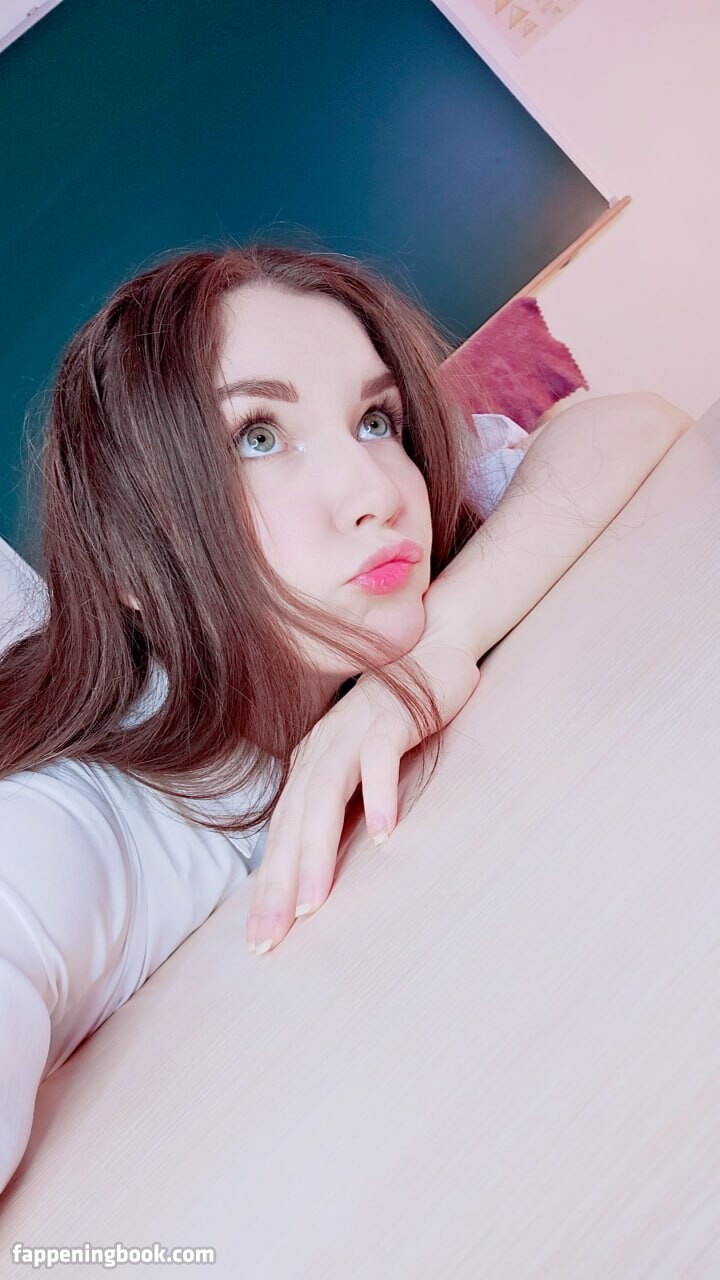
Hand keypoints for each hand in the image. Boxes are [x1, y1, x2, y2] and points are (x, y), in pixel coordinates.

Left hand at [244, 618, 480, 955]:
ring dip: (317, 851)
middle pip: (292, 825)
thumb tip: (325, 868)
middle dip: (278, 886)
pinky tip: (384, 832)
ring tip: (314, 904)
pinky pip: (382, 756)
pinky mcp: (393, 714)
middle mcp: (322, 752)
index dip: (269, 891)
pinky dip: (380, 792)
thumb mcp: (361, 768)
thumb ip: (342, 807)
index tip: (260, 943)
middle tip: (269, 939)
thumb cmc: (395, 718)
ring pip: (326, 795)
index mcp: (310, 769)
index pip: (281, 839)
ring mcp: (354, 732)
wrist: (431, 648)